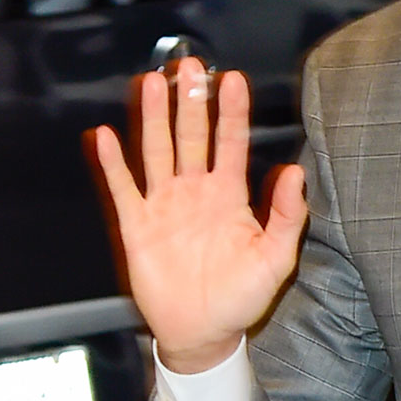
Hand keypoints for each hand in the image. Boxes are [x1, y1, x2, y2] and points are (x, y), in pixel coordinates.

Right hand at [84, 59, 306, 372]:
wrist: (202, 333)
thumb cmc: (240, 298)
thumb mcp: (275, 259)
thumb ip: (287, 216)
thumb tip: (295, 172)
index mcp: (229, 196)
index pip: (231, 142)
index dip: (232, 111)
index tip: (233, 79)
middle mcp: (195, 192)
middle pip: (191, 136)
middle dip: (191, 101)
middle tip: (191, 67)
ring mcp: (164, 205)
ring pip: (157, 150)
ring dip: (154, 118)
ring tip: (152, 84)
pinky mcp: (137, 225)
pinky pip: (123, 188)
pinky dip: (113, 164)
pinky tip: (106, 137)